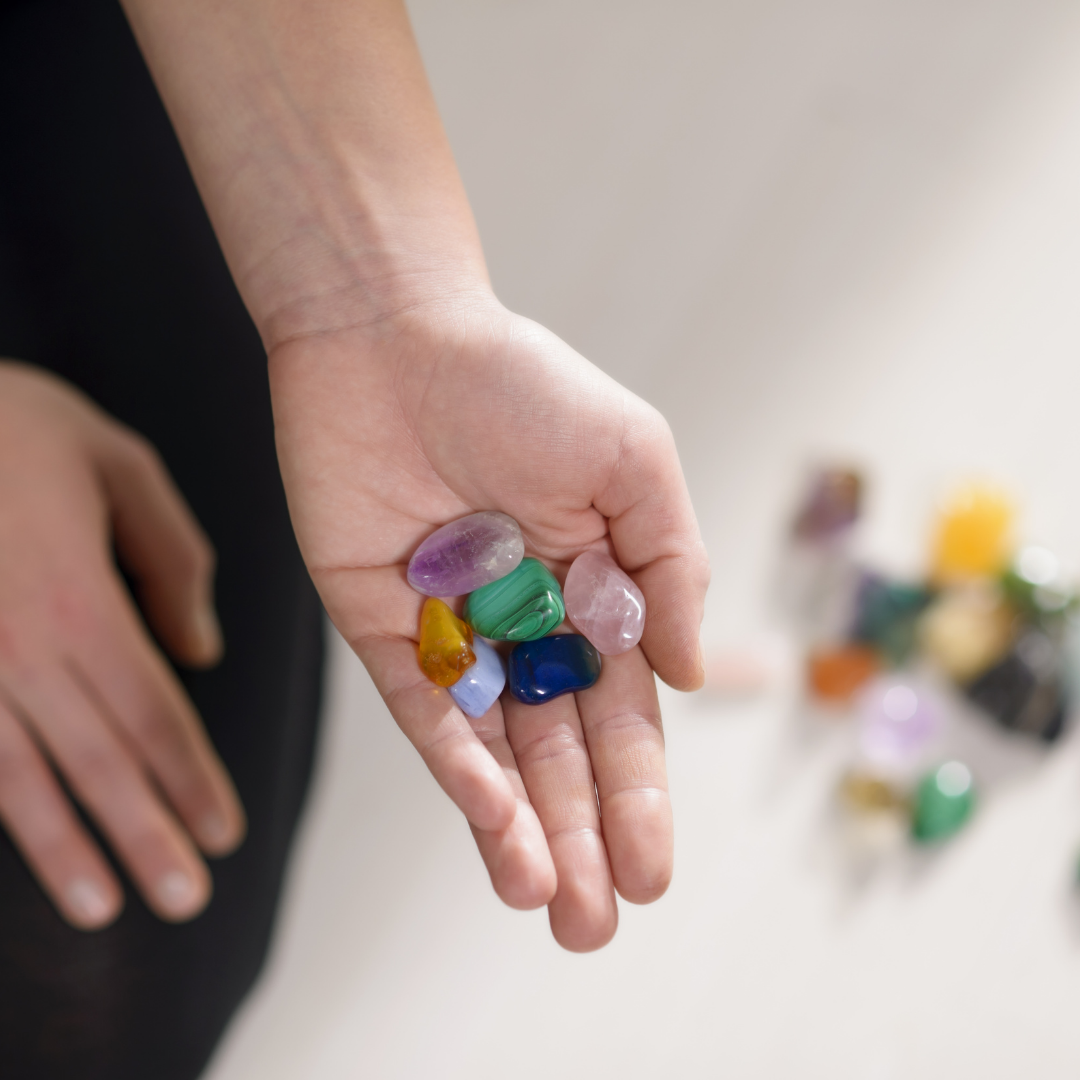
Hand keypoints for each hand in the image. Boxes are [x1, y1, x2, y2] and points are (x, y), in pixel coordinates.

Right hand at [0, 361, 244, 928]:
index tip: (225, 835)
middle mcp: (14, 648)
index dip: (191, 780)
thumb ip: (172, 558)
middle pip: (95, 760)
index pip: (153, 714)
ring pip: (14, 776)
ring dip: (62, 847)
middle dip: (145, 834)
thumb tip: (202, 652)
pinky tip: (13, 834)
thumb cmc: (10, 422)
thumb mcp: (116, 464)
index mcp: (78, 601)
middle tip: (187, 898)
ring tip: (104, 907)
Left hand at [270, 292, 708, 950]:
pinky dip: (456, 763)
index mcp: (592, 593)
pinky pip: (421, 708)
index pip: (620, 714)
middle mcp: (524, 625)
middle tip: (597, 922)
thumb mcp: (635, 463)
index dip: (639, 793)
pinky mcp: (382, 624)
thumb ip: (670, 566)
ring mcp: (452, 630)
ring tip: (547, 902)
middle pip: (556, 751)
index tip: (654, 869)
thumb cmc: (526, 385)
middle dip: (580, 836)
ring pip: (490, 750)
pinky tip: (491, 818)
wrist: (396, 332)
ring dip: (518, 827)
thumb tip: (684, 673)